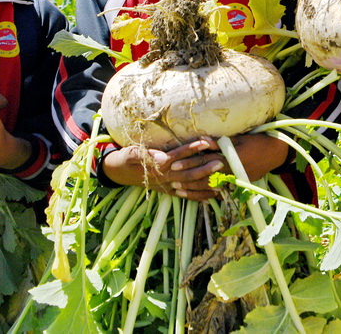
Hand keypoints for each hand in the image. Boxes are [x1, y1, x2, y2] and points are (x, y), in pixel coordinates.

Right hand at [102, 138, 224, 200]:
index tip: (207, 142)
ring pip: (189, 186)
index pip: (178, 157)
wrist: (118, 172)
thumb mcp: (131, 153)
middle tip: (221, 162)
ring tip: (222, 181)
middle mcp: (164, 178)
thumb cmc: (126, 159)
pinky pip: (185, 196)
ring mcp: (166, 186)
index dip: (192, 150)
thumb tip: (162, 157)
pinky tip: (212, 198)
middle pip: (187, 173)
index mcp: (157, 166)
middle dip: (205, 168)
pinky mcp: (167, 191)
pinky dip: (198, 197)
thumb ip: (146, 154)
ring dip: (205, 184)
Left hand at [156, 134, 289, 199]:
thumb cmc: (255, 142)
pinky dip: (208, 194)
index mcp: (227, 158)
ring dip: (193, 189)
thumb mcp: (237, 139)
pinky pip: (220, 191)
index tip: (174, 164)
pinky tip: (198, 197)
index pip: (202, 161)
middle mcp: (228, 170)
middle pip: (203, 176)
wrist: (273, 153)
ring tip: (179, 191)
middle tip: (171, 180)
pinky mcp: (237, 184)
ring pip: (209, 186)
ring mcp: (233, 179)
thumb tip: (201, 140)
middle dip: (186, 178)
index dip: (187, 162)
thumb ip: (219, 142)